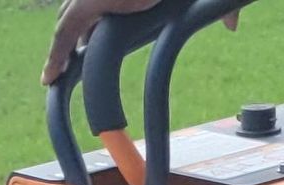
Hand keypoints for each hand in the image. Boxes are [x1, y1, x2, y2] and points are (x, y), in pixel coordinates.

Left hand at [43, 0, 239, 90]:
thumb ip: (213, 6)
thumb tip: (232, 26)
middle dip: (74, 39)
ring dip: (61, 50)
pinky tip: (51, 78)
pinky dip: (57, 56)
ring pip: (68, 22)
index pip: (103, 2)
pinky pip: (65, 32)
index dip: (90, 26)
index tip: (86, 47)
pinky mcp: (89, 3)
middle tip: (68, 64)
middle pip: (79, 11)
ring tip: (54, 77)